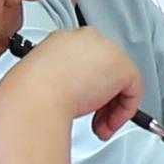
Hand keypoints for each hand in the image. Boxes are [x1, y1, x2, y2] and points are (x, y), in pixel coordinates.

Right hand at [2, 26, 143, 140]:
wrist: (34, 97)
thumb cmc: (30, 93)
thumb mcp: (43, 81)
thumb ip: (63, 80)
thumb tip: (77, 93)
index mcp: (63, 39)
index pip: (86, 61)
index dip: (87, 86)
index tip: (81, 103)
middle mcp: (87, 38)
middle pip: (106, 70)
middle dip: (102, 98)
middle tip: (91, 119)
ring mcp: (107, 49)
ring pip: (120, 82)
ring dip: (110, 110)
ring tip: (96, 125)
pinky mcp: (122, 66)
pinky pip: (133, 92)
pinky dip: (122, 113)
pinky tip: (104, 124)